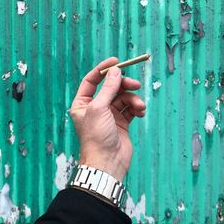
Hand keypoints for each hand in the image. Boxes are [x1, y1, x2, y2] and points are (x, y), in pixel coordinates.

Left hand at [70, 57, 145, 180]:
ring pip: (123, 98)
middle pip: (111, 88)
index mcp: (83, 103)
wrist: (107, 162)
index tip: (117, 61)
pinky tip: (141, 113)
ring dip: (133, 99)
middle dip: (124, 85)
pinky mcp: (121, 122)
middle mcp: (96, 108)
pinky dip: (137, 108)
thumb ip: (108, 88)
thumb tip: (116, 71)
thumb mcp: (99, 108)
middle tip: (135, 85)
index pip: (92, 80)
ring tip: (139, 107)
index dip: (103, 69)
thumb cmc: (97, 137)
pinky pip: (130, 109)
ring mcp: (109, 115)